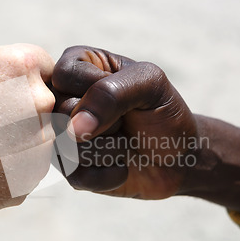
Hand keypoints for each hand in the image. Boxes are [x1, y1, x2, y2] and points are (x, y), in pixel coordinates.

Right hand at [0, 43, 54, 219]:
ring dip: (22, 139)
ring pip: (41, 136)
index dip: (24, 80)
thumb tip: (30, 79)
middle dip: (26, 109)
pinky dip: (12, 165)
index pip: (44, 67)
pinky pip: (29, 165)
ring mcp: (39, 143)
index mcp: (21, 68)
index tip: (6, 93)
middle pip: (46, 102)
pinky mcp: (31, 177)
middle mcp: (39, 102)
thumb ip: (6, 71)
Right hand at [52, 46, 196, 198]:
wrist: (179, 157)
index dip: (97, 90)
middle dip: (106, 122)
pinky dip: (107, 174)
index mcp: (77, 65)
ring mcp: (61, 134)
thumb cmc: (162, 112)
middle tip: (125, 120)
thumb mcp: (149, 85)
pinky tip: (121, 165)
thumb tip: (73, 128)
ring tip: (123, 141)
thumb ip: (110, 93)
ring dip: (109, 149)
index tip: (125, 94)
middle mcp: (61, 98)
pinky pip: (75, 175)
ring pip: (66, 146)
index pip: (64, 76)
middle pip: (60, 113)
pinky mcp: (68, 168)